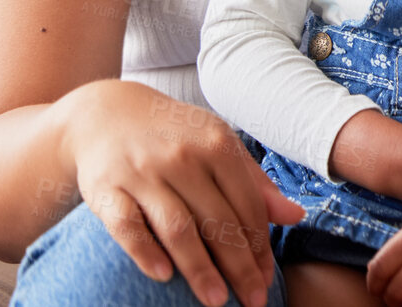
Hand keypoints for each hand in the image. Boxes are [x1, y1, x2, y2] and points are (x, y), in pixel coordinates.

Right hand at [60, 79, 304, 306]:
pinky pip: (126, 227)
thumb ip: (255, 183)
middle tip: (253, 300)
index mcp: (216, 143)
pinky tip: (164, 276)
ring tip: (216, 301)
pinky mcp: (106, 190)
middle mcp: (182, 157)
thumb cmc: (174, 136)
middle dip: (239, 265)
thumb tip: (295, 216)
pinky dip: (145, 252)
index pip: (247, 203)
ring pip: (177, 227)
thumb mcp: (218, 145)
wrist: (107, 114)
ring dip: (200, 268)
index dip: (260, 244)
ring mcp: (142, 173)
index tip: (267, 277)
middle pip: (217, 220)